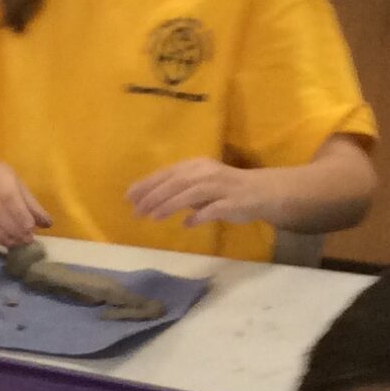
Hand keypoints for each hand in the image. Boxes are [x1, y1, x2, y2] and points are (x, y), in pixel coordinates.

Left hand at [128, 158, 272, 227]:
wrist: (261, 191)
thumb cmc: (224, 189)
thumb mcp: (198, 186)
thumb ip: (176, 191)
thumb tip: (148, 202)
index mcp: (197, 166)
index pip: (168, 173)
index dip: (148, 184)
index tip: (128, 197)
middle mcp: (207, 173)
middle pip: (177, 182)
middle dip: (154, 196)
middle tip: (136, 211)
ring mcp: (221, 187)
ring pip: (192, 193)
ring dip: (171, 204)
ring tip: (154, 217)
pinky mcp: (232, 202)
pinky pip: (214, 209)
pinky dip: (199, 216)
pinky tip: (187, 224)